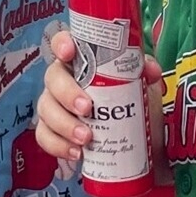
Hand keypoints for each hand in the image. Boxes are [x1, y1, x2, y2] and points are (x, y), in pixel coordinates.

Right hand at [35, 30, 164, 172]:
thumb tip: (150, 71)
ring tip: (86, 138)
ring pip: (45, 109)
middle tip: (87, 108)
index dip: (61, 44)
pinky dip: (58, 146)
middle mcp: (62, 80)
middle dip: (67, 93)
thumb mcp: (141, 85)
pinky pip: (44, 137)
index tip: (68, 53)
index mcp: (80, 61)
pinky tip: (76, 153)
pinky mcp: (52, 132)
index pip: (62, 43)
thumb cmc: (130, 103)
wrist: (134, 141)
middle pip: (52, 78)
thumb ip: (144, 71)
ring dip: (64, 124)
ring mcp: (54, 106)